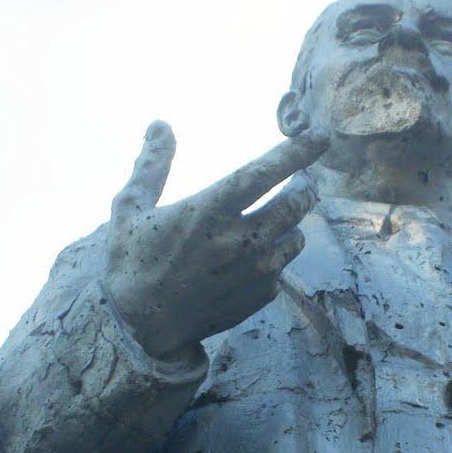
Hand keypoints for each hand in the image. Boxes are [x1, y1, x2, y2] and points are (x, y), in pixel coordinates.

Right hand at [103, 121, 328, 356]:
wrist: (140, 326)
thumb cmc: (131, 262)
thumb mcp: (130, 208)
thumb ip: (152, 165)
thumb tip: (160, 125)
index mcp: (209, 211)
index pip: (266, 172)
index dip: (298, 150)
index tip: (321, 134)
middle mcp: (239, 239)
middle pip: (295, 203)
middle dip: (304, 187)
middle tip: (301, 181)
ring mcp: (255, 270)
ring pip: (297, 236)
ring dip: (292, 222)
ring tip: (278, 218)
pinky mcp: (261, 295)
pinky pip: (283, 266)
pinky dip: (276, 255)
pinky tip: (255, 257)